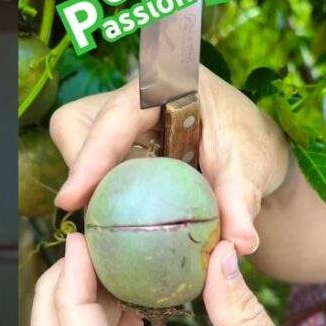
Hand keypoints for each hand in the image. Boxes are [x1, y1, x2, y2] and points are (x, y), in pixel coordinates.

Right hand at [49, 67, 290, 254]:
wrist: (254, 156)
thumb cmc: (254, 149)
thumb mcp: (252, 172)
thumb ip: (242, 203)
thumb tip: (241, 244)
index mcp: (171, 82)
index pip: (117, 115)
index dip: (91, 155)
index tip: (71, 199)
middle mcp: (137, 94)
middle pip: (81, 126)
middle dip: (84, 171)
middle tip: (95, 220)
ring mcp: (121, 117)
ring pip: (78, 144)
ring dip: (91, 184)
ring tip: (112, 222)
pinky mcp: (115, 141)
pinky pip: (91, 165)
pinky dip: (101, 193)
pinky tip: (118, 221)